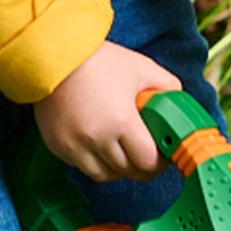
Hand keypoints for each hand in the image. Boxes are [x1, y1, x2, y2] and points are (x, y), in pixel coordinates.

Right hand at [33, 42, 179, 181]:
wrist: (53, 55)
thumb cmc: (99, 60)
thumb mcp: (141, 68)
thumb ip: (166, 87)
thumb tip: (178, 104)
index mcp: (121, 121)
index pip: (147, 161)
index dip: (159, 163)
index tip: (162, 157)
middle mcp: (96, 138)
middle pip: (126, 171)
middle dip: (140, 167)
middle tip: (146, 158)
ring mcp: (73, 145)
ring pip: (103, 175)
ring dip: (117, 169)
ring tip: (123, 154)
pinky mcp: (57, 146)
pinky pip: (81, 167)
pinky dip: (94, 162)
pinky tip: (100, 146)